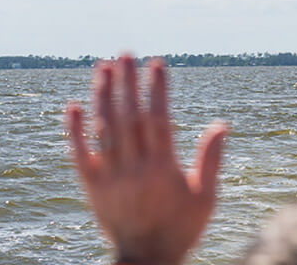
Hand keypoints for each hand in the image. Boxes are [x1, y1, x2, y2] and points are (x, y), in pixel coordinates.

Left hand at [66, 56, 226, 264]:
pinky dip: (75, 130)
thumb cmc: (182, 228)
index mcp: (163, 169)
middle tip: (125, 53)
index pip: (158, 119)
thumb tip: (222, 124)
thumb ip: (211, 159)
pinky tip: (74, 106)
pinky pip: (79, 155)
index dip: (156, 89)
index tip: (156, 63)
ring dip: (102, 96)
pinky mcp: (92, 187)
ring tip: (103, 67)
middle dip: (126, 82)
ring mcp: (110, 178)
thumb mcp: (207, 197)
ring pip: (103, 130)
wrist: (145, 261)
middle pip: (128, 117)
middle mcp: (134, 169)